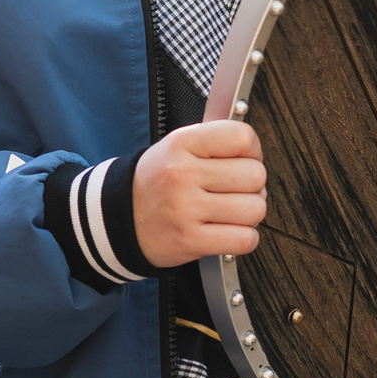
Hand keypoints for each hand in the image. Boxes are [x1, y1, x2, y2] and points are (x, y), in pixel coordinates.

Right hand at [132, 120, 267, 267]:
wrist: (120, 218)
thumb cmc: (157, 182)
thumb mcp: (177, 147)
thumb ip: (215, 142)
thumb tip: (256, 151)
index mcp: (181, 144)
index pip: (242, 137)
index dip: (252, 150)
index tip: (244, 160)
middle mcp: (183, 174)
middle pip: (255, 175)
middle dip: (253, 185)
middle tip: (235, 190)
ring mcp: (186, 209)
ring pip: (255, 208)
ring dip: (249, 214)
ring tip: (229, 212)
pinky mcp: (191, 240)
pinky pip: (245, 239)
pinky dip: (244, 238)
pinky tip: (228, 231)